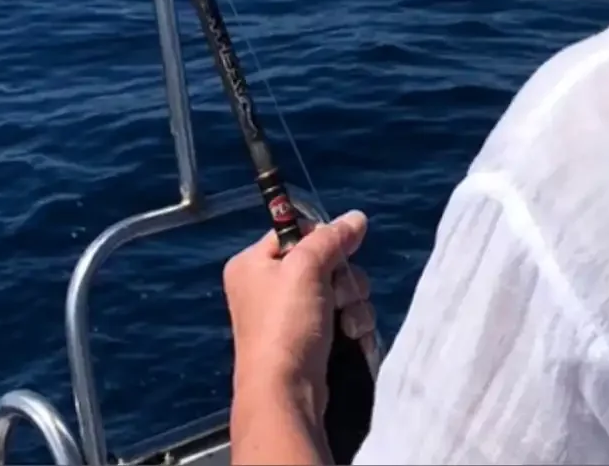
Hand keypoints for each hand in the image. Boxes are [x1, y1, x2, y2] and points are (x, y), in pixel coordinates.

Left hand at [223, 211, 375, 413]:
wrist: (285, 391)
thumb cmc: (285, 325)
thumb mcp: (306, 268)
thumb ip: (332, 238)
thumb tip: (356, 218)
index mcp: (252, 264)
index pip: (294, 231)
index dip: (321, 239)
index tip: (339, 249)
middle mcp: (266, 287)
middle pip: (323, 261)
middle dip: (343, 277)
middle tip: (340, 293)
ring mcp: (288, 316)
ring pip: (339, 289)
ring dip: (353, 302)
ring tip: (347, 321)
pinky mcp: (309, 339)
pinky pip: (342, 316)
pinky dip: (352, 322)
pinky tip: (352, 334)